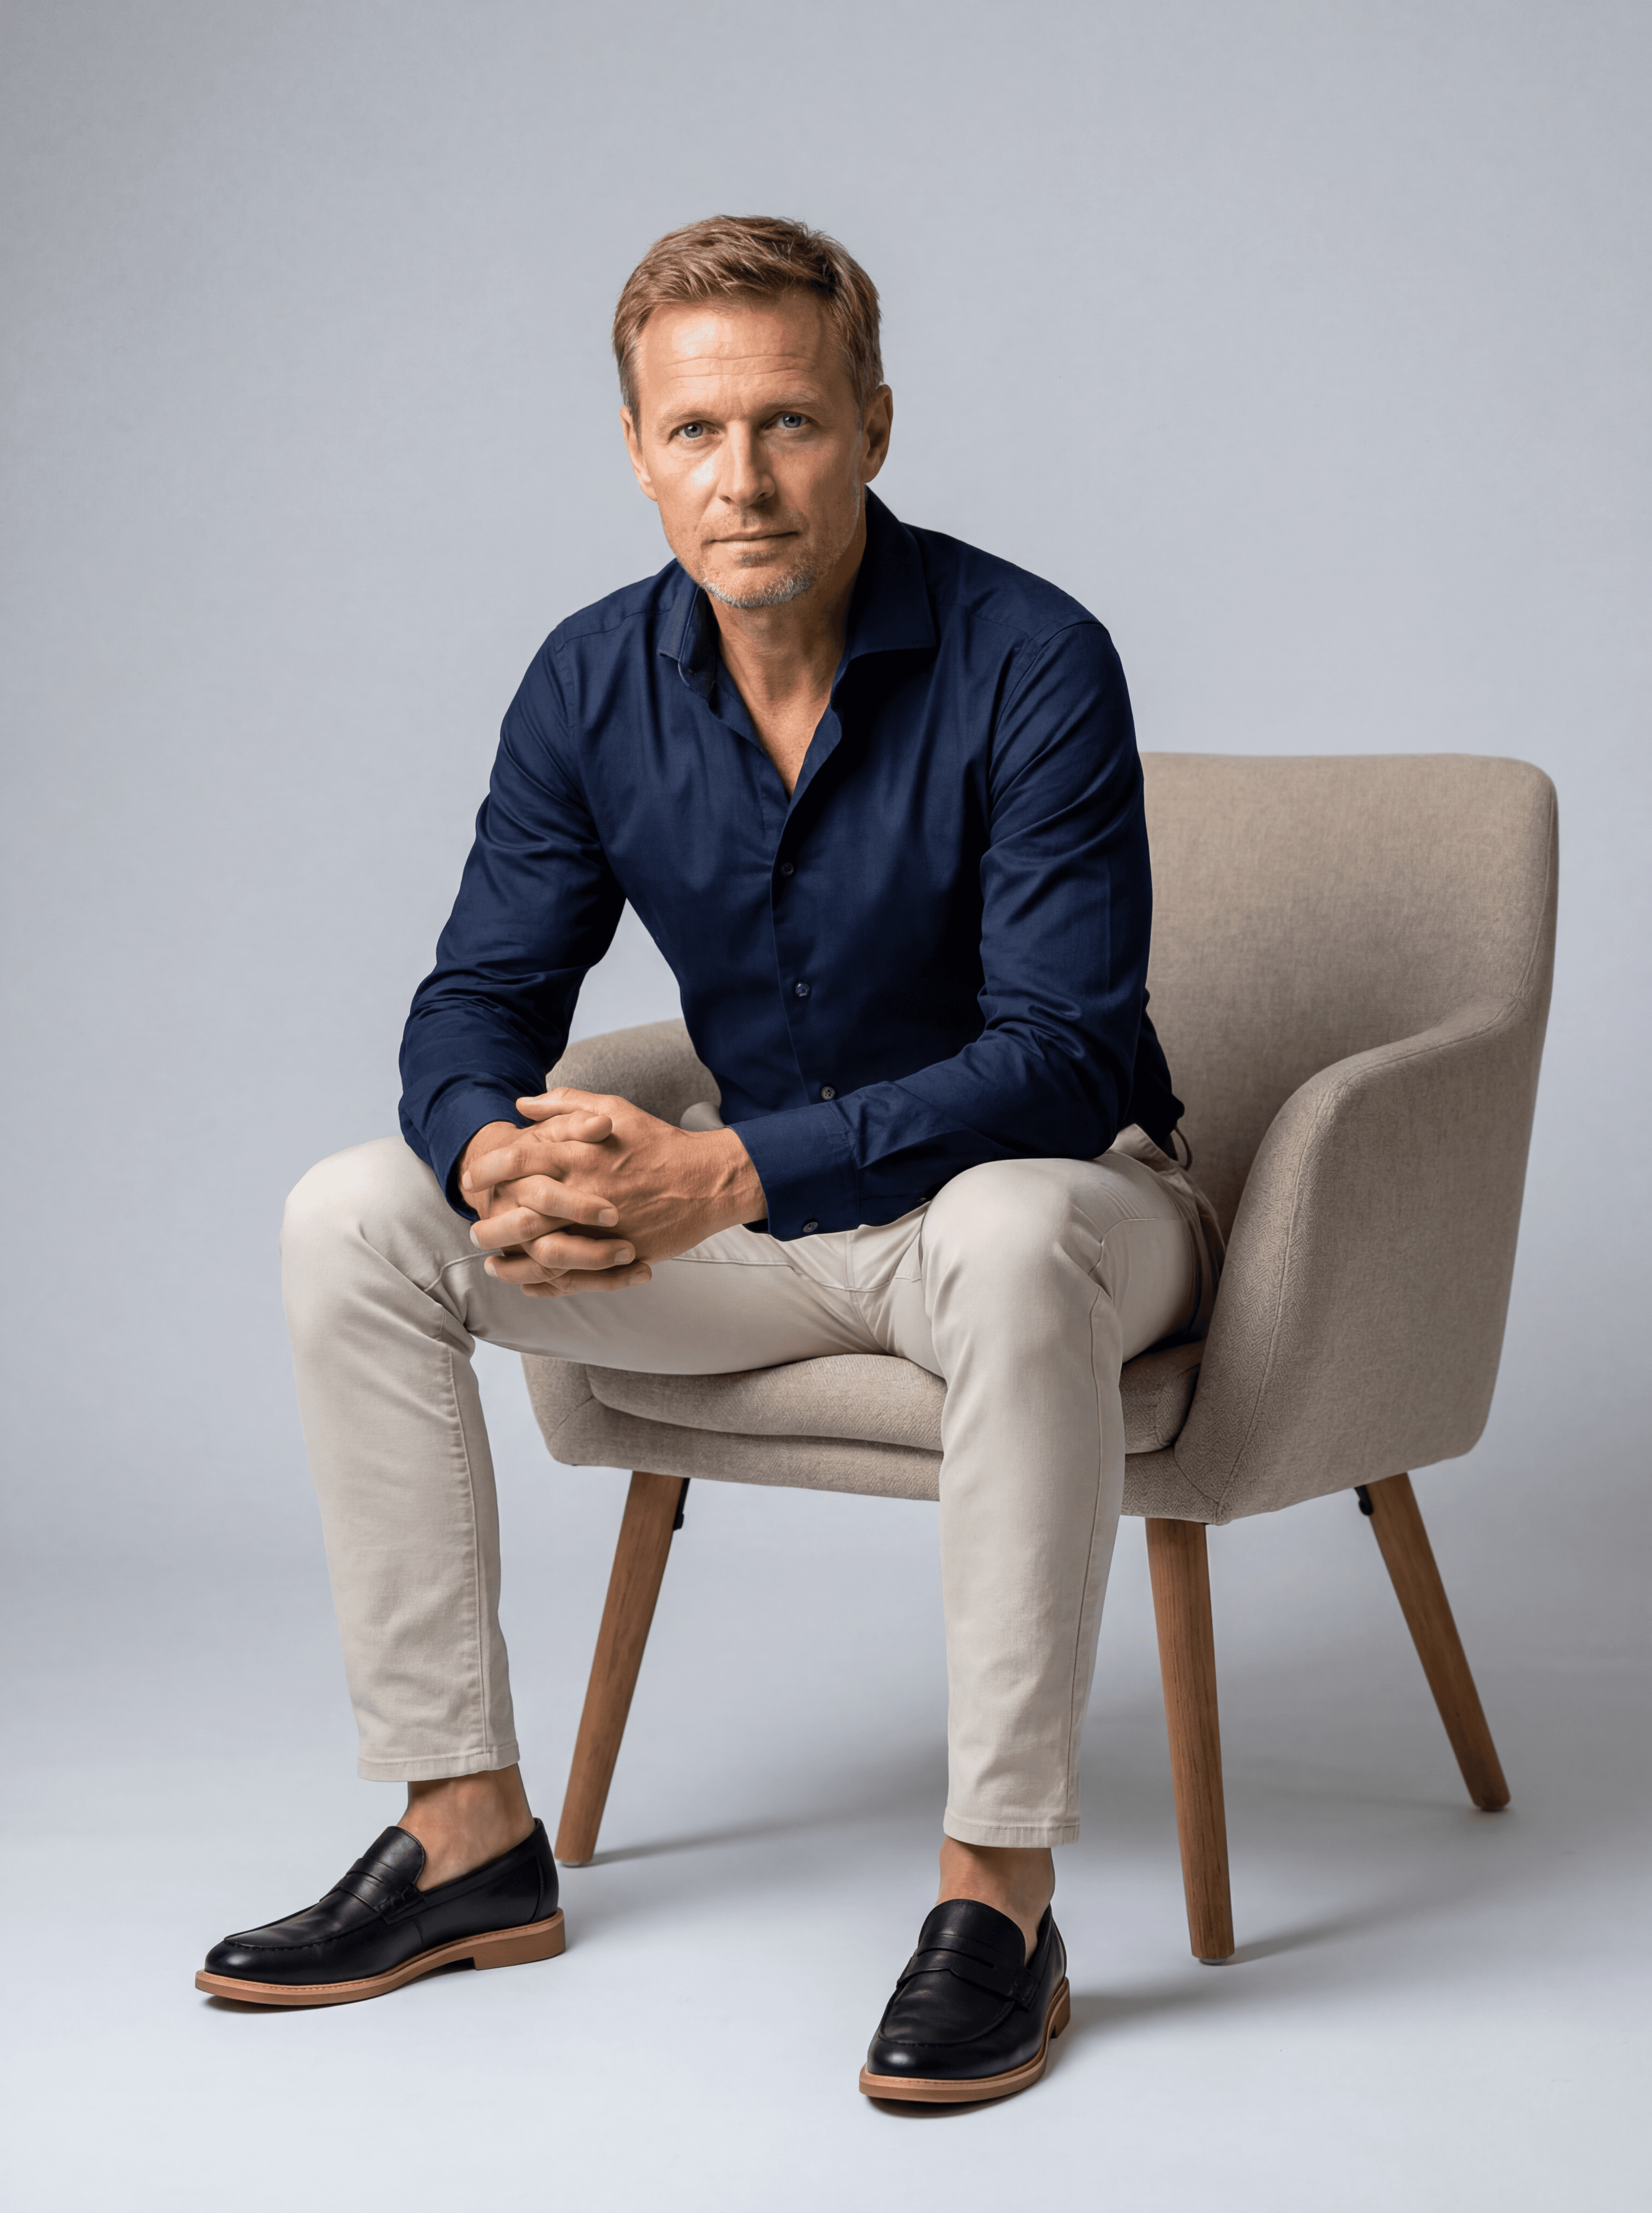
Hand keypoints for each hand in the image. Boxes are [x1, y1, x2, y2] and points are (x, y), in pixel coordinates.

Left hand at [461, 1086, 765, 1297]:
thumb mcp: (614, 1108)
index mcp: (580, 1154)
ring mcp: (602, 1229)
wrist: (707, 1179)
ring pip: (543, 1252)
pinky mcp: (618, 1256)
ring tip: (493, 1264)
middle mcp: (586, 1192)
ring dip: (512, 1262)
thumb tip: (522, 1105)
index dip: (488, 1170)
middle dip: (491, 1224)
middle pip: (522, 1212)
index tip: (471, 1179)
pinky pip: (574, 1277)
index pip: (517, 1160)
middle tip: (475, 1227)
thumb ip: (565, 1104)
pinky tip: (529, 1283)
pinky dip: (546, 1284)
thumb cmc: (657, 1142)